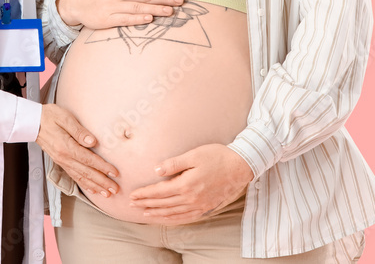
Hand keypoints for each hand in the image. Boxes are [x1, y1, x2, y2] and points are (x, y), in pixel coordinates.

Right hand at [36, 104, 119, 197]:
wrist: (32, 122)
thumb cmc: (49, 116)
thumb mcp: (65, 118)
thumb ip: (79, 131)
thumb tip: (93, 142)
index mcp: (66, 147)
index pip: (89, 160)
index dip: (103, 167)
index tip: (115, 173)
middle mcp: (64, 158)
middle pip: (86, 172)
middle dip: (102, 182)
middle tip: (115, 189)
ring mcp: (62, 161)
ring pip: (81, 177)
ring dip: (95, 186)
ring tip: (107, 193)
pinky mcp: (60, 162)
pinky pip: (74, 176)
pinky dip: (84, 184)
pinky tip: (91, 189)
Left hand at [128, 144, 253, 222]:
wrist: (241, 166)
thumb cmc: (217, 156)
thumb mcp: (194, 155)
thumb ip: (174, 164)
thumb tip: (156, 170)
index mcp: (186, 184)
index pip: (159, 192)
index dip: (144, 194)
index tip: (133, 195)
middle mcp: (191, 198)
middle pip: (163, 204)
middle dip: (146, 204)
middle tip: (133, 205)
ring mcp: (199, 205)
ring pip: (173, 213)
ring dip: (157, 214)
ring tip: (145, 213)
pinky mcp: (206, 208)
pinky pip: (186, 218)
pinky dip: (174, 219)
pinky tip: (168, 218)